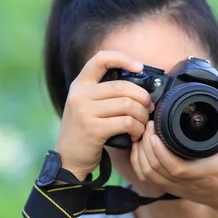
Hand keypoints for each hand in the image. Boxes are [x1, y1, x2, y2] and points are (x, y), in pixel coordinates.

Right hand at [55, 50, 153, 179]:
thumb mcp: (86, 106)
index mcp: (79, 85)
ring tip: (142, 124)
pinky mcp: (93, 129)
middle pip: (122, 86)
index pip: (101, 59)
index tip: (139, 67)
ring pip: (127, 105)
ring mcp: (84, 112)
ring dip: (142, 116)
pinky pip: (126, 122)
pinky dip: (137, 129)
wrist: (68, 160)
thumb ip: (104, 93)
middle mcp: (79, 95)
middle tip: (148, 108)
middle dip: (143, 97)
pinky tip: (135, 134)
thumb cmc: (84, 133)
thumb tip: (139, 84)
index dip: (123, 58)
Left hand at [130, 94, 217, 211]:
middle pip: (155, 169)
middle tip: (147, 126)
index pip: (174, 167)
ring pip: (148, 175)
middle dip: (146, 146)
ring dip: (140, 155)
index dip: (159, 151)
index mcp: (202, 173)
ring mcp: (176, 188)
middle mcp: (185, 183)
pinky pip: (148, 179)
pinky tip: (140, 150)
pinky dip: (140, 164)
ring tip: (142, 135)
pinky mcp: (170, 189)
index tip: (154, 132)